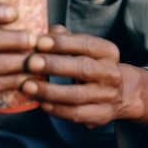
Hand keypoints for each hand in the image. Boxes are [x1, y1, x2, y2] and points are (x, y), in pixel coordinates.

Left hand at [21, 25, 147, 127]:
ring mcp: (107, 97)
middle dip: (54, 65)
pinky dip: (56, 109)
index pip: (85, 44)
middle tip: (30, 63)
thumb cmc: (91, 63)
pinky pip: (76, 114)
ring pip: (77, 95)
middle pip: (82, 69)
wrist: (119, 92)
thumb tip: (49, 31)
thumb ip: (66, 37)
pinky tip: (41, 102)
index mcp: (108, 52)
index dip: (62, 43)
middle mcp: (111, 73)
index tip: (39, 41)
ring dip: (49, 91)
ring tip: (27, 86)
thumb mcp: (83, 47)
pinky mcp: (100, 116)